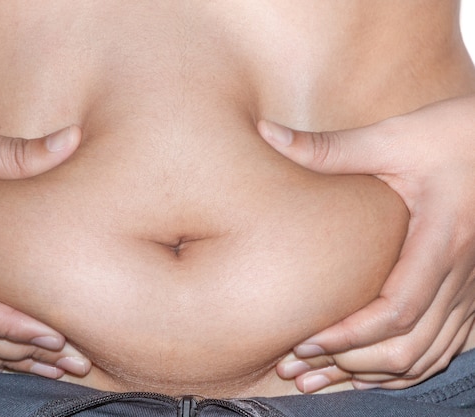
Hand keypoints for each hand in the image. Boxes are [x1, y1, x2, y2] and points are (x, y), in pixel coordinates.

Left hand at [258, 94, 474, 391]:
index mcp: (439, 240)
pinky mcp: (469, 289)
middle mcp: (460, 273)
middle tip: (300, 368)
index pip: (397, 310)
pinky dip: (406, 365)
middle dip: (352, 365)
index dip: (349, 336)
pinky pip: (444, 344)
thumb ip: (328, 147)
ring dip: (374, 373)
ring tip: (322, 378)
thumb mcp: (390, 138)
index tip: (304, 343)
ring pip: (428, 354)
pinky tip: (369, 371)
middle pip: (410, 345)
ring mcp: (470, 286)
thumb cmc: (447, 135)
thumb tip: (266, 132)